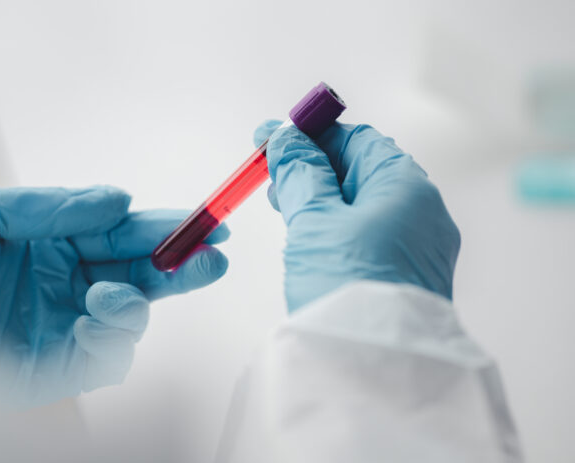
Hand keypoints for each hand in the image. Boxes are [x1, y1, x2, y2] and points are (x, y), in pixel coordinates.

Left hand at [0, 185, 228, 405]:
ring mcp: (67, 326)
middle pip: (142, 275)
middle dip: (182, 266)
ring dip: (135, 303)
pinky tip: (90, 318)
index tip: (208, 222)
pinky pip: (106, 358)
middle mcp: (71, 283)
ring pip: (131, 317)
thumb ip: (54, 206)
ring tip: (106, 294)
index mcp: (59, 243)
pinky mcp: (57, 367)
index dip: (167, 228)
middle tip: (215, 257)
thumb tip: (119, 200)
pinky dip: (110, 338)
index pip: (124, 234)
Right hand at [254, 120, 459, 311]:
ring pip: (362, 206)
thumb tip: (287, 138)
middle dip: (312, 168)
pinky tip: (311, 235)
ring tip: (284, 205)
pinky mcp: (407, 275)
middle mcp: (421, 211)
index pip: (356, 140)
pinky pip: (370, 235)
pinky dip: (337, 227)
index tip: (272, 138)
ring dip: (321, 198)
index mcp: (405, 185)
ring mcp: (418, 246)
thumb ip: (299, 173)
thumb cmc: (348, 284)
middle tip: (270, 174)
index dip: (310, 135)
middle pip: (360, 172)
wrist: (374, 366)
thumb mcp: (314, 219)